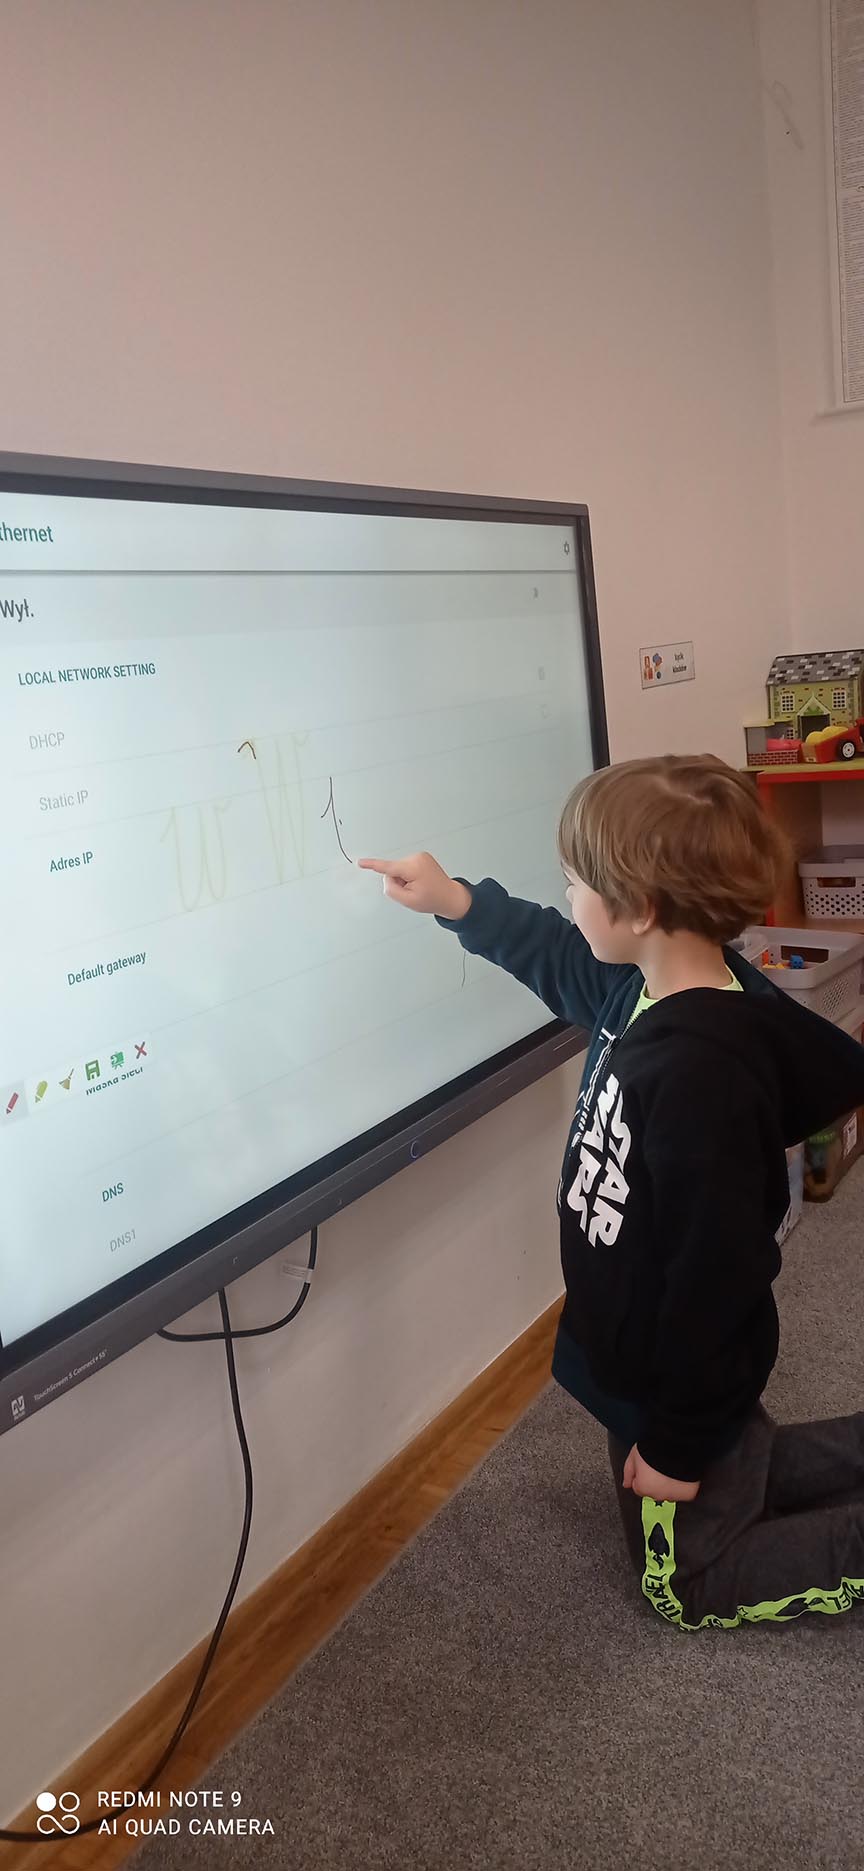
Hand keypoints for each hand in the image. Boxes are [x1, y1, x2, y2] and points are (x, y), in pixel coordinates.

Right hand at [357, 852, 471, 919]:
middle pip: (393, 870)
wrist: (450, 896)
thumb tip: (386, 878)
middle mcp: (417, 858)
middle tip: (413, 891)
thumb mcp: (408, 900)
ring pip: (399, 869)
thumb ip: (392, 889)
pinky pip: (405, 868)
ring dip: (405, 880)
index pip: (388, 867)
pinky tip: (420, 882)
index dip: (372, 865)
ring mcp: (420, 856)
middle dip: (399, 882)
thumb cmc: (433, 899)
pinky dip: (409, 876)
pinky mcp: (421, 857)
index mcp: (414, 868)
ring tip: (419, 887)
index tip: (360, 862)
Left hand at [622, 1445, 700, 1502]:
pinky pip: (684, 1492)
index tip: (647, 1467)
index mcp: (643, 1487)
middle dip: (656, 1481)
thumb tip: (626, 1484)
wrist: (678, 1446)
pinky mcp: (688, 1493)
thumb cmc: (655, 1449)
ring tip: (670, 1468)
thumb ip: (628, 1472)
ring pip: (669, 1492)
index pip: (638, 1487)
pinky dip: (683, 1485)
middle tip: (659, 1466)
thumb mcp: (633, 1456)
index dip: (642, 1475)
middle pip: (654, 1491)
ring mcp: (674, 1495)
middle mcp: (658, 1495)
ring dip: (669, 1484)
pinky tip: (681, 1473)